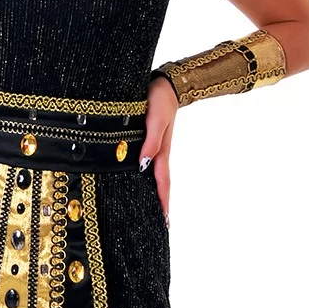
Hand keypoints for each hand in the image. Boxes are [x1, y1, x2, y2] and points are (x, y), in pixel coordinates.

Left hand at [138, 76, 178, 226]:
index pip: (162, 182)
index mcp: (161, 150)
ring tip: (152, 209)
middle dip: (161, 203)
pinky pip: (150, 162)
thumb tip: (143, 164)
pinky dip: (149, 176)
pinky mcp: (150, 139)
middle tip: (160, 224)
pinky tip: (143, 180)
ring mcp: (155, 146)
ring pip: (155, 174)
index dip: (162, 201)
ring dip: (155, 191)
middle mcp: (158, 152)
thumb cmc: (160, 99)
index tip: (164, 222)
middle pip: (160, 183)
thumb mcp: (155, 118)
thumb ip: (150, 140)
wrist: (165, 83)